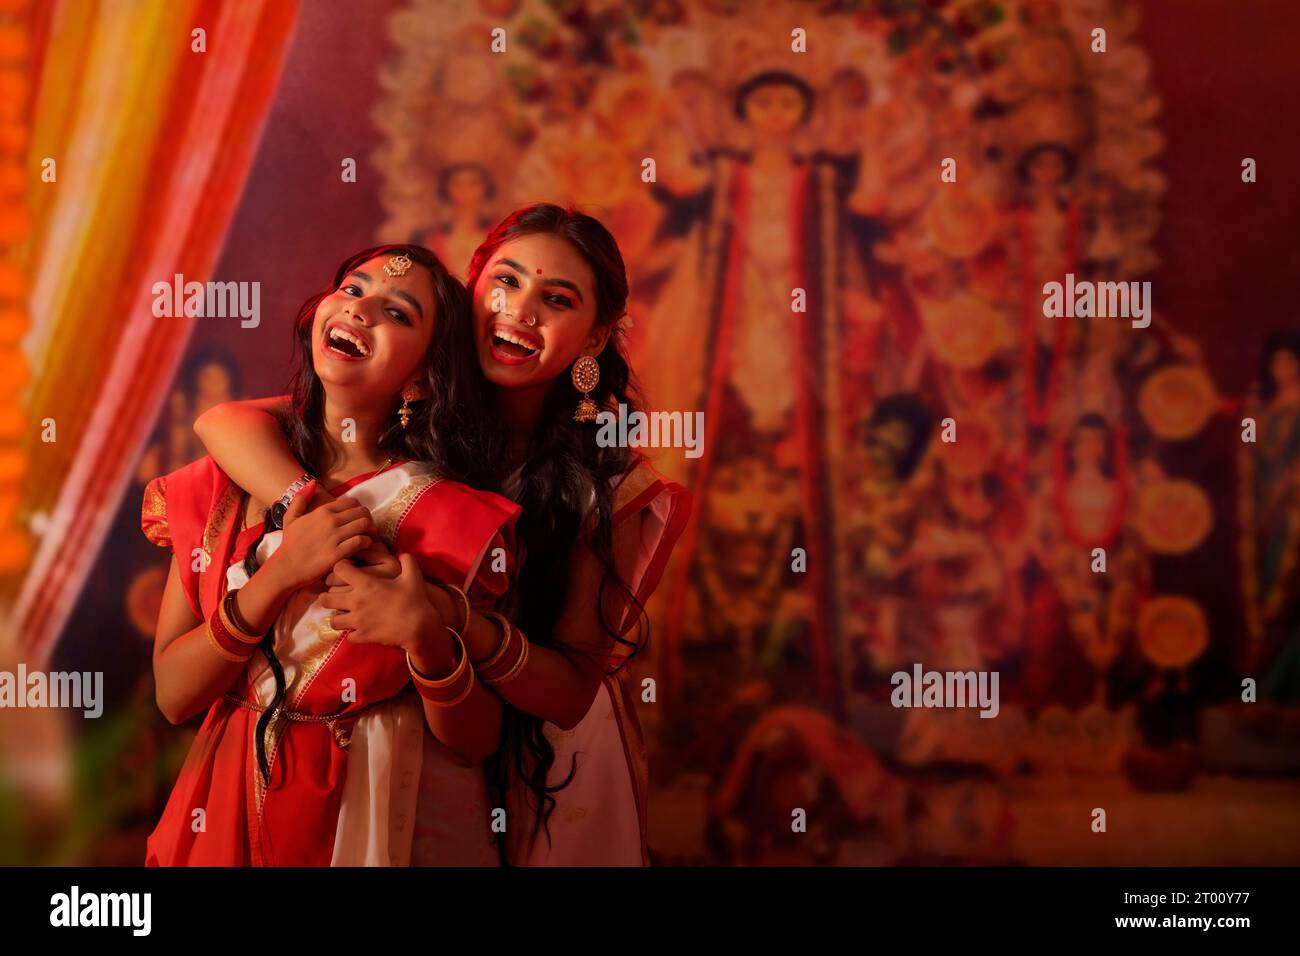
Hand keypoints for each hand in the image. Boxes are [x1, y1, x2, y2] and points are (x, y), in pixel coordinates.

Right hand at [266, 481, 378, 590]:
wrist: (286, 567)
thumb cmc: (290, 543)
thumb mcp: (291, 518)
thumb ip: (300, 499)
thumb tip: (312, 483)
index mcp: (323, 511)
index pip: (353, 502)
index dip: (359, 509)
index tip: (358, 519)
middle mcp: (330, 521)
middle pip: (362, 512)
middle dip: (368, 519)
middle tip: (367, 529)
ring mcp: (335, 537)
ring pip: (365, 524)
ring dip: (370, 530)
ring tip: (368, 537)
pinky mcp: (338, 553)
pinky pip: (361, 541)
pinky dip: (367, 543)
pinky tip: (363, 548)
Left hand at [320, 553, 445, 662]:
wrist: (420, 626)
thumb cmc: (415, 599)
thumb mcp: (413, 575)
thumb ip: (407, 561)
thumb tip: (404, 554)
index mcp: (366, 584)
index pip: (339, 569)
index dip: (340, 567)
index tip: (345, 570)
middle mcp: (356, 601)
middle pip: (326, 598)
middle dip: (327, 596)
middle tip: (334, 595)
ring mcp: (358, 620)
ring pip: (333, 621)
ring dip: (337, 617)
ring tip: (344, 615)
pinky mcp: (363, 636)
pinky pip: (348, 636)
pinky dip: (352, 634)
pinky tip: (359, 630)